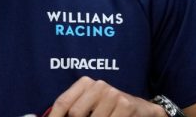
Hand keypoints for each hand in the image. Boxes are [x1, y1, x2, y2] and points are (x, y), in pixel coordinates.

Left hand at [46, 76, 163, 116]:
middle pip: (75, 113)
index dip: (54, 116)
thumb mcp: (89, 106)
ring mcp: (112, 94)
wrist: (140, 108)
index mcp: (85, 83)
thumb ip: (72, 110)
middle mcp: (98, 85)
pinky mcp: (125, 105)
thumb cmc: (109, 109)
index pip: (63, 102)